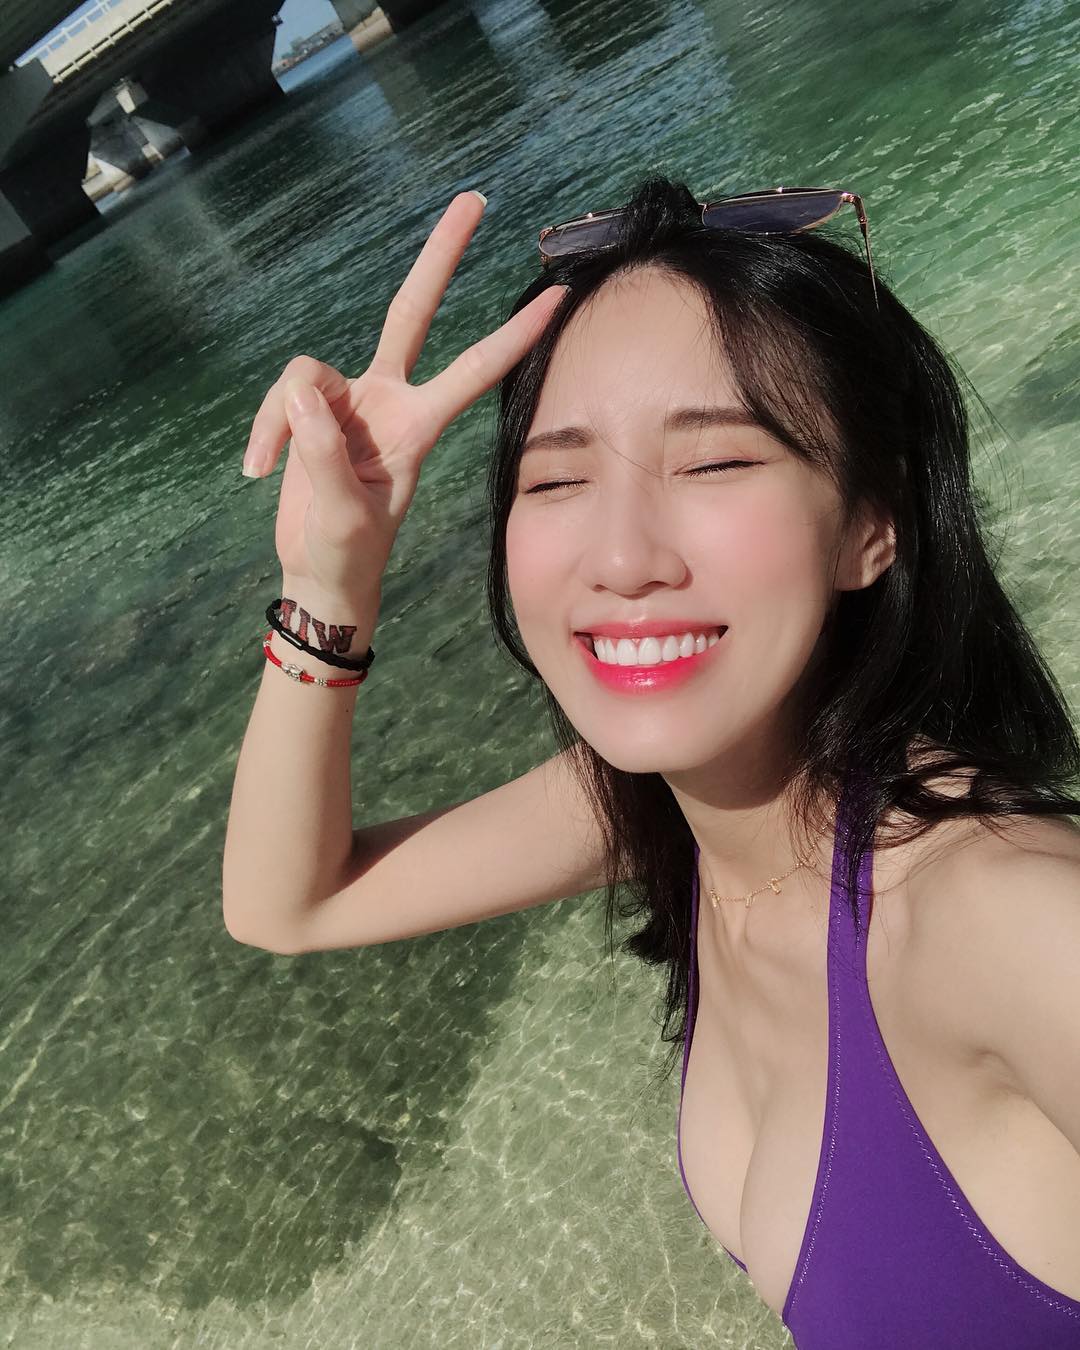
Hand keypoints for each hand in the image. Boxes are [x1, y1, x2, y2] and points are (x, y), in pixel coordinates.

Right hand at [242, 191, 567, 600]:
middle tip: (476, 198)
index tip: (556, 298)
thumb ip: (324, 452)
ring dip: (279, 419)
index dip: (511, 336)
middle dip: (440, 257)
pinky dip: (263, 430)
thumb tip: (298, 393)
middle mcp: (389, 400)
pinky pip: (278, 398)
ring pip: (306, 372)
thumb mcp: (343, 514)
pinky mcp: (309, 409)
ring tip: (267, 468)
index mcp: (417, 426)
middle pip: (412, 311)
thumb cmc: (349, 552)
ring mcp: (348, 400)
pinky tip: (255, 470)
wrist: (320, 572)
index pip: (472, 370)